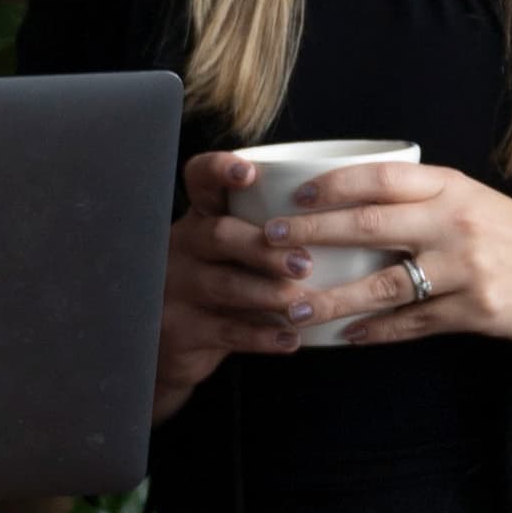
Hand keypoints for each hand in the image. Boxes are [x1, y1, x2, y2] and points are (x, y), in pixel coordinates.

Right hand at [153, 149, 331, 424]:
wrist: (170, 342)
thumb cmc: (220, 285)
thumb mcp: (230, 254)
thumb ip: (267, 237)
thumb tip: (341, 228)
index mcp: (200, 218)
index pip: (200, 180)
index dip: (219, 170)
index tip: (249, 173)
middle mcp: (182, 246)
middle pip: (219, 235)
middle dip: (265, 248)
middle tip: (305, 263)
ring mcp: (176, 288)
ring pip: (225, 285)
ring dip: (270, 294)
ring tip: (305, 304)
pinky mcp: (180, 329)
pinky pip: (225, 331)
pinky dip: (262, 336)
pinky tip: (291, 340)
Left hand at [276, 158, 511, 387]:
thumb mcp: (472, 200)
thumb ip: (420, 199)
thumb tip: (346, 201)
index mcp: (451, 187)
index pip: (380, 178)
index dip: (332, 186)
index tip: (293, 198)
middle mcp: (456, 223)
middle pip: (370, 226)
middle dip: (313, 236)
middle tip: (268, 244)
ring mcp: (467, 270)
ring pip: (385, 285)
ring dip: (333, 298)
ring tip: (294, 306)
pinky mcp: (477, 312)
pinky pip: (413, 324)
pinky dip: (375, 332)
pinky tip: (344, 337)